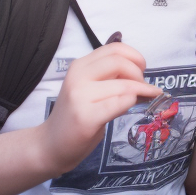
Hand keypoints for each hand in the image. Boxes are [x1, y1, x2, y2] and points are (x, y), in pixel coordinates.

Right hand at [36, 43, 154, 176]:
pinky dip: (131, 102)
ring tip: (144, 98)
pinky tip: (132, 106)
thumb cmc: (77, 116)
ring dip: (141, 91)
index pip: (115, 48)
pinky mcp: (86, 117)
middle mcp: (78, 77)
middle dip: (139, 74)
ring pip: (123, 85)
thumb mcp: (90, 89)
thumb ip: (110, 78)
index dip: (135, 57)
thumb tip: (143, 77)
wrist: (51, 145)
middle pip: (119, 62)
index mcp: (80, 66)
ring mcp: (80, 96)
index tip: (141, 70)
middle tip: (143, 87)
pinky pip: (118, 103)